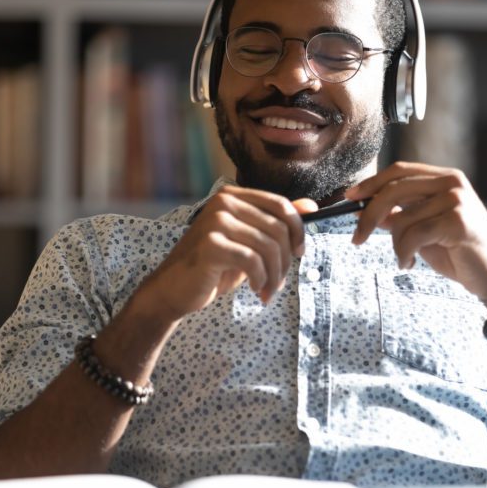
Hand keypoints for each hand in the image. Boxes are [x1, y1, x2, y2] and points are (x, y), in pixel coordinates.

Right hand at [144, 186, 317, 319]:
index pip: (281, 205)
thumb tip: (312, 205)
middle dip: (285, 261)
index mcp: (234, 196)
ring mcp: (215, 222)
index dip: (298, 230)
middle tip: (279, 283)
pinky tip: (254, 290)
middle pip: (278, 228)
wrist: (174, 289)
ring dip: (274, 275)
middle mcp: (224, 202)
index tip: (299, 253)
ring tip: (267, 291)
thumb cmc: (213, 267)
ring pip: (268, 247)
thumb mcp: (249, 243)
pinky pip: (252, 261)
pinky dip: (260, 279)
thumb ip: (276, 223)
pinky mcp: (210, 245)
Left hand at [347, 162, 486, 326]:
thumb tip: (365, 211)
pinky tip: (409, 264)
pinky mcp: (458, 222)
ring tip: (404, 259)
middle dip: (369, 215)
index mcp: (444, 178)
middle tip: (356, 239)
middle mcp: (452, 183)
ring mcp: (457, 200)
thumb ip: (400, 215)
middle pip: (394, 189)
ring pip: (402, 219)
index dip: (371, 183)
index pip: (399, 171)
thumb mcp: (424, 229)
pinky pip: (412, 235)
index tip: (349, 198)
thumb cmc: (459, 252)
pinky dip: (403, 253)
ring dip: (394, 246)